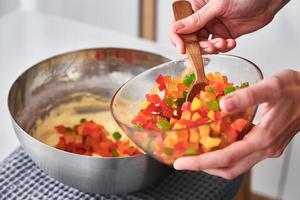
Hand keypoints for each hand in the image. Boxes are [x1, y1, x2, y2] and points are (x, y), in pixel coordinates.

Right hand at [171, 0, 288, 53]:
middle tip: (210, 47)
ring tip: (223, 43)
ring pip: (203, 45)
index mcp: (196, 6)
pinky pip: (217, 47)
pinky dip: (224, 48)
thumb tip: (176, 28)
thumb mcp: (218, 5)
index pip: (178, 24)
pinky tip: (231, 42)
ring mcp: (212, 27)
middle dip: (199, 46)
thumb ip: (197, 19)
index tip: (182, 48)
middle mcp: (202, 18)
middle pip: (190, 39)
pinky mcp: (223, 35)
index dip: (177, 38)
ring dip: (212, 48)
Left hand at [173, 70, 299, 178]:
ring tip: (194, 155)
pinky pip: (243, 158)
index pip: (227, 157)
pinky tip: (215, 145)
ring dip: (213, 164)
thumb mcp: (273, 86)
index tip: (182, 162)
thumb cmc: (297, 89)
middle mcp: (265, 148)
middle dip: (203, 167)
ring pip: (236, 166)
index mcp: (264, 137)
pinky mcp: (268, 145)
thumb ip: (248, 95)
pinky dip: (225, 157)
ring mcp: (267, 149)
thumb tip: (224, 104)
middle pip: (229, 168)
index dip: (202, 161)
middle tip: (182, 162)